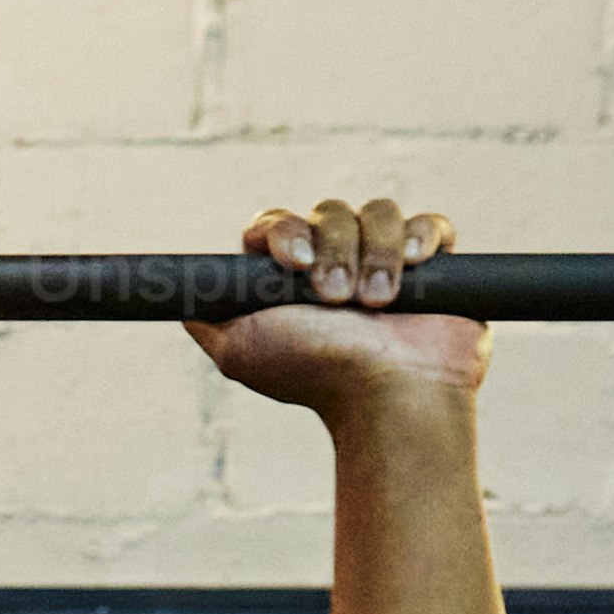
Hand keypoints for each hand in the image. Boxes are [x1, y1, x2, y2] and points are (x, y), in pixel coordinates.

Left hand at [186, 190, 486, 404]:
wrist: (387, 401)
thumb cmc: (316, 376)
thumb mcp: (238, 348)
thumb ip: (208, 313)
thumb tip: (179, 289)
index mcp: (291, 278)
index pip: (278, 224)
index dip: (285, 232)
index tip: (294, 262)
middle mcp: (337, 263)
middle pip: (331, 212)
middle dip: (335, 249)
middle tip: (337, 299)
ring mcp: (385, 262)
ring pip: (379, 212)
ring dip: (375, 253)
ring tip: (374, 304)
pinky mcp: (433, 266)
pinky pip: (427, 225)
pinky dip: (419, 239)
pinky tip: (412, 270)